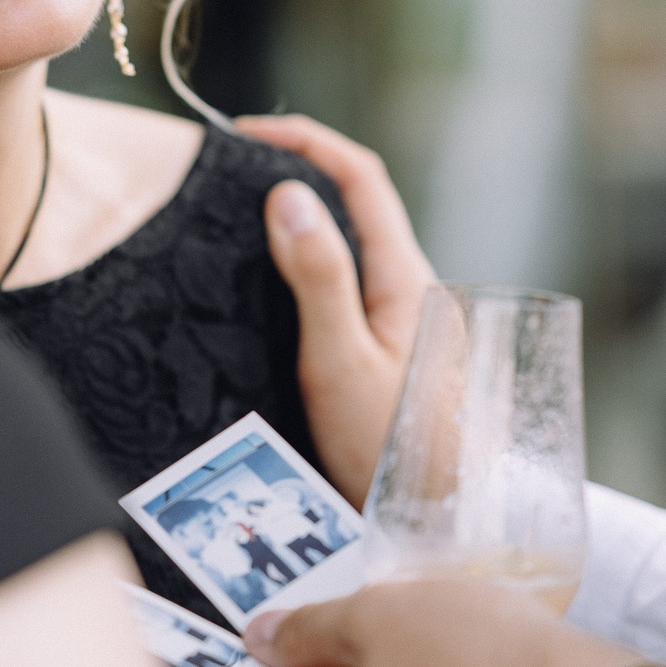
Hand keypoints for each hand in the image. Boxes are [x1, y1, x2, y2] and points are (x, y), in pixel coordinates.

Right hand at [241, 114, 434, 505]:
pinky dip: (308, 271)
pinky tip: (269, 296)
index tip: (243, 134)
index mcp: (408, 279)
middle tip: (228, 175)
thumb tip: (287, 193)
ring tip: (236, 227)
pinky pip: (349, 292)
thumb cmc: (391, 454)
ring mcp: (407, 327)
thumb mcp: (341, 361)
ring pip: (354, 251)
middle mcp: (415, 292)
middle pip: (358, 206)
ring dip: (302, 225)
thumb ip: (317, 278)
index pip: (360, 177)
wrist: (437, 532)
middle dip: (299, 174)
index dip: (306, 140)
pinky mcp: (392, 359)